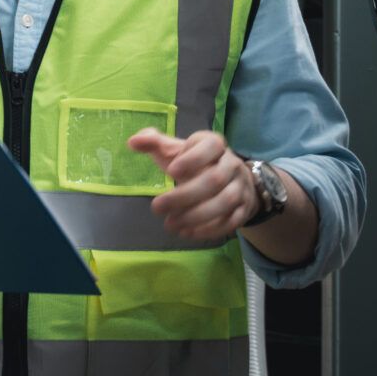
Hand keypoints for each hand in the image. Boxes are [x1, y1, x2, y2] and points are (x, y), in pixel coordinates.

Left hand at [128, 128, 256, 242]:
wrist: (233, 180)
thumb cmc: (195, 163)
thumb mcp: (176, 150)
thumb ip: (154, 143)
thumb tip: (132, 142)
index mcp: (215, 145)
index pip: (210, 146)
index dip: (193, 158)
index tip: (170, 172)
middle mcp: (232, 164)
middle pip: (214, 180)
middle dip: (184, 196)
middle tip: (156, 207)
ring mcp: (241, 187)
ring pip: (225, 202)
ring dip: (196, 216)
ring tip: (170, 224)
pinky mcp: (244, 209)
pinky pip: (231, 221)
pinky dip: (209, 229)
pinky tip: (187, 233)